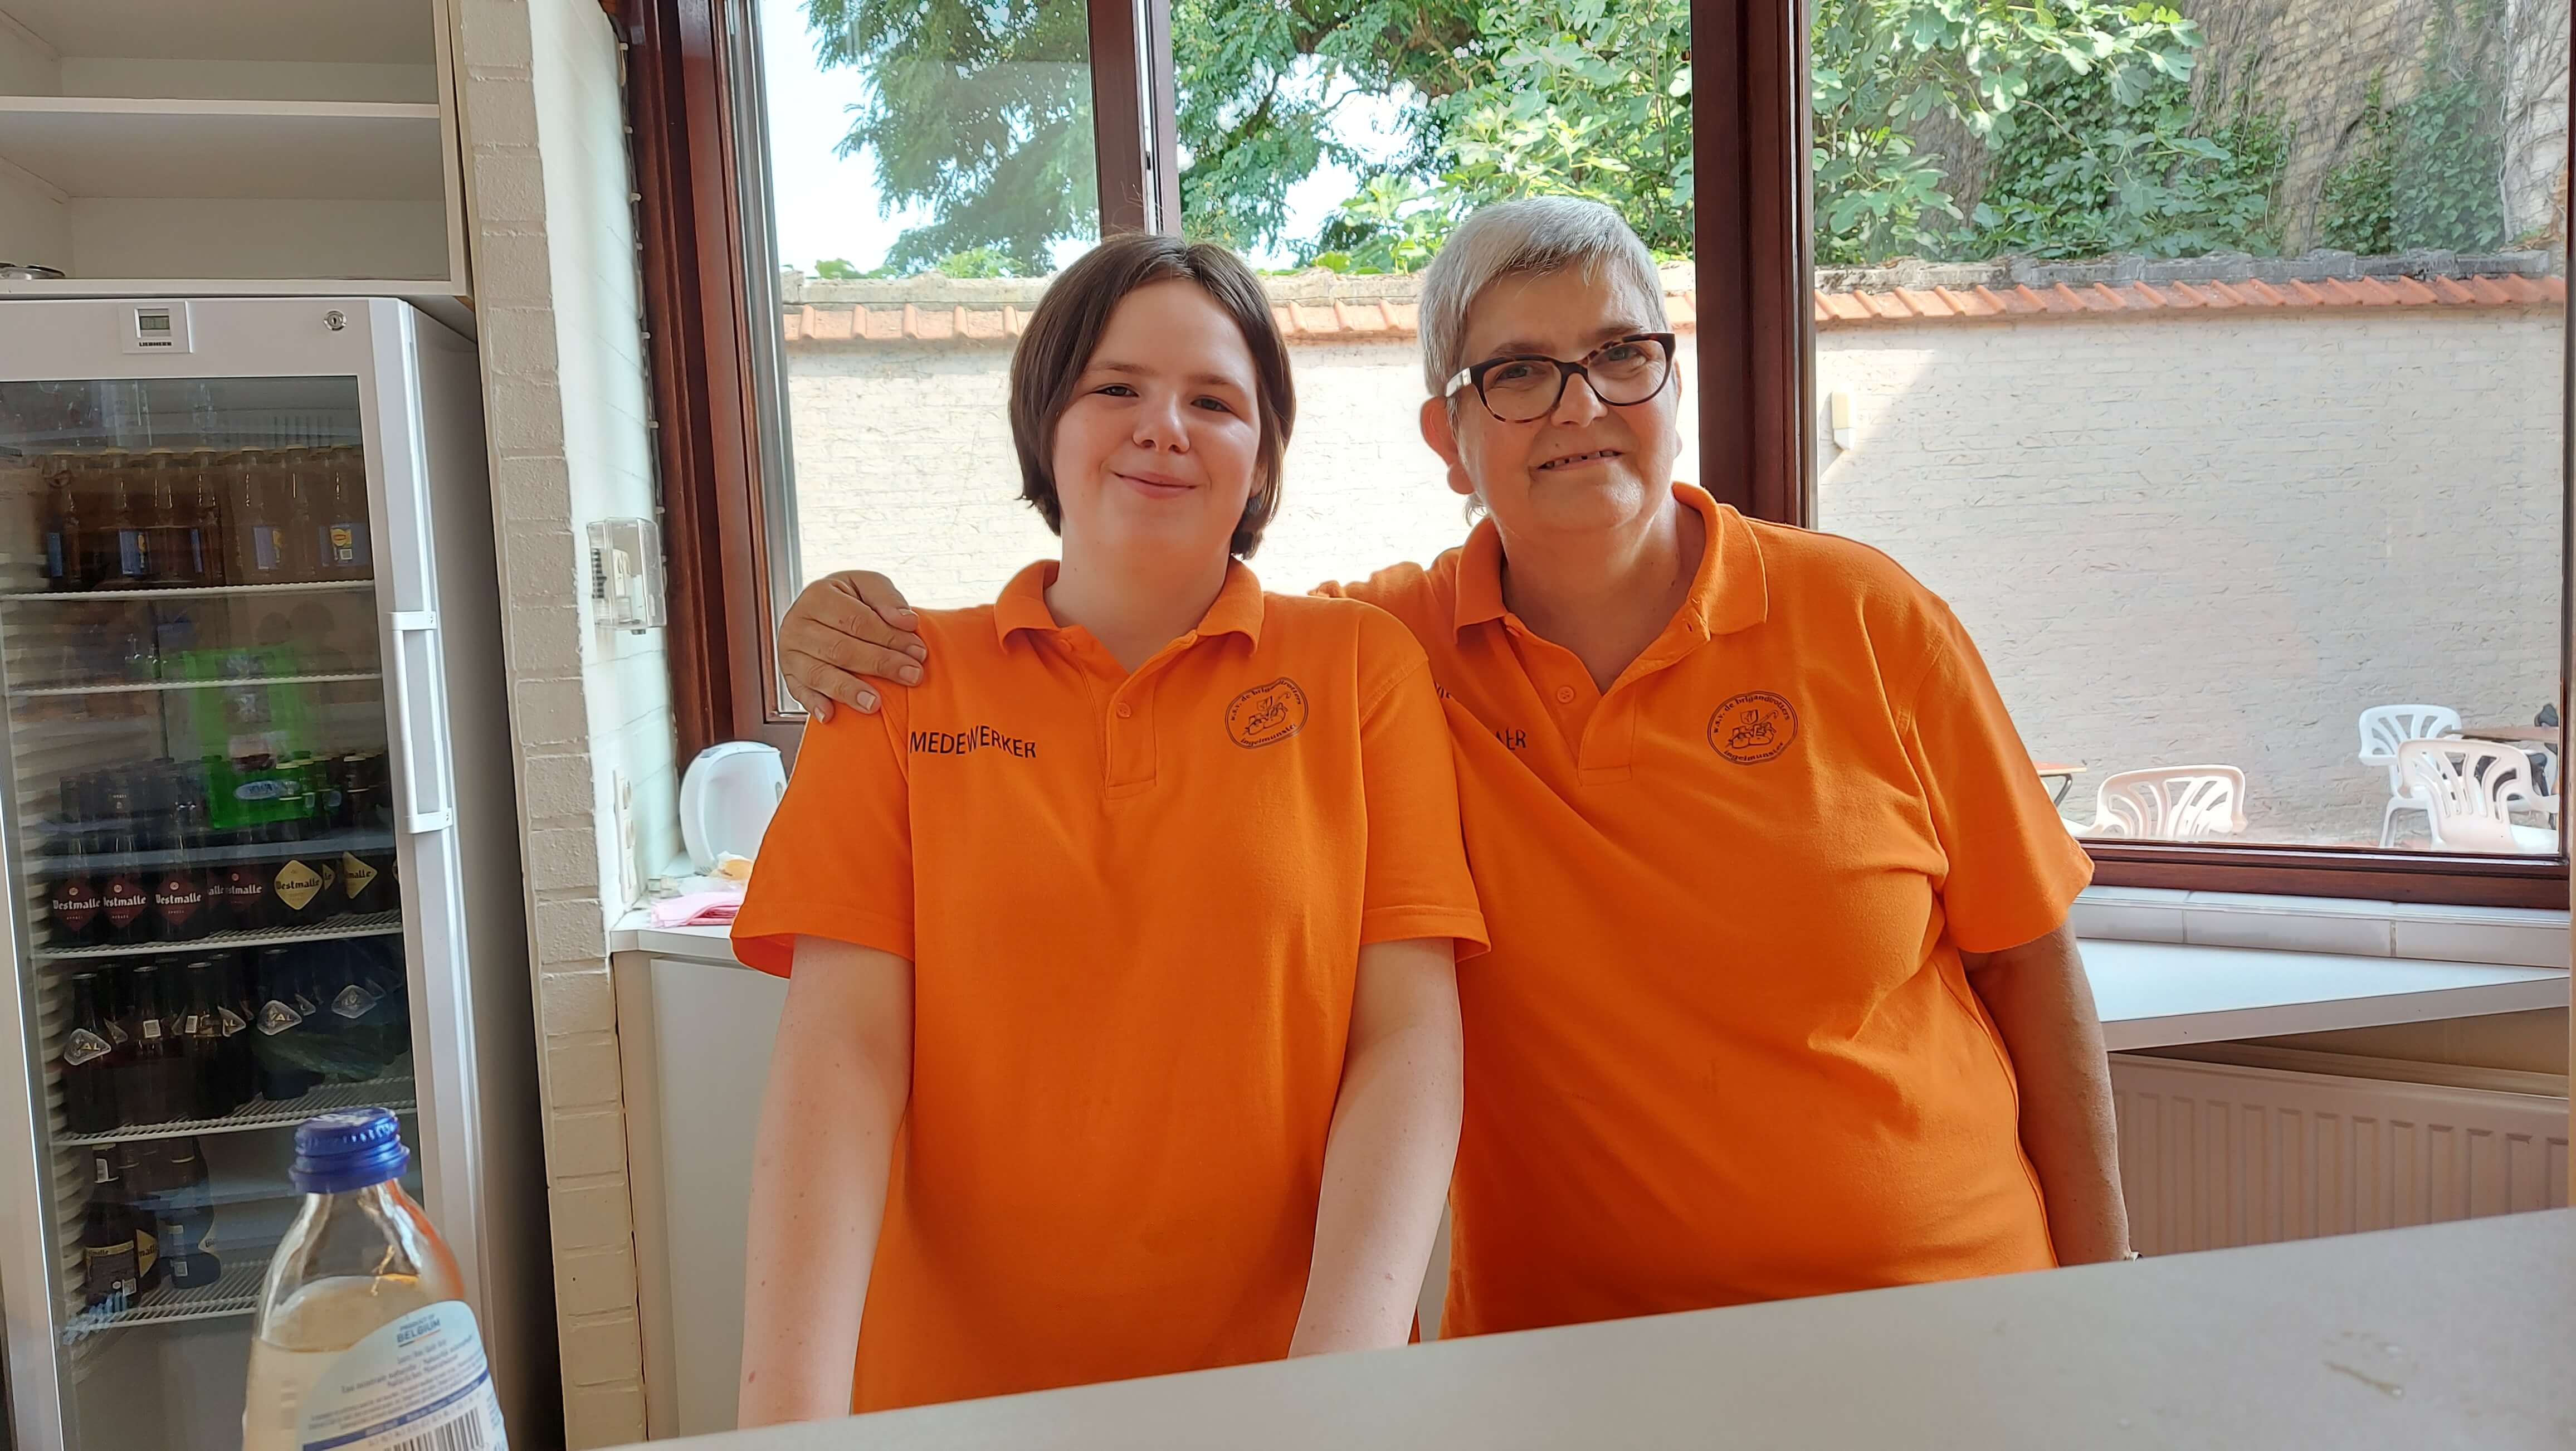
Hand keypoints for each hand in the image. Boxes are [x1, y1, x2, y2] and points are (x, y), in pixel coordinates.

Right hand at [778, 571, 927, 719]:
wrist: (820, 612)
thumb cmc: (848, 600)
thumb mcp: (867, 586)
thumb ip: (887, 598)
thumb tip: (906, 622)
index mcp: (818, 596)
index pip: (857, 620)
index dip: (890, 637)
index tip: (918, 651)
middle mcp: (798, 624)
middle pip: (841, 649)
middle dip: (880, 664)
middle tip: (911, 675)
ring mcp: (790, 652)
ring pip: (820, 674)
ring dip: (848, 690)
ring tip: (874, 703)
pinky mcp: (789, 675)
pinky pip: (800, 692)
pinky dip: (814, 704)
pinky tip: (830, 714)